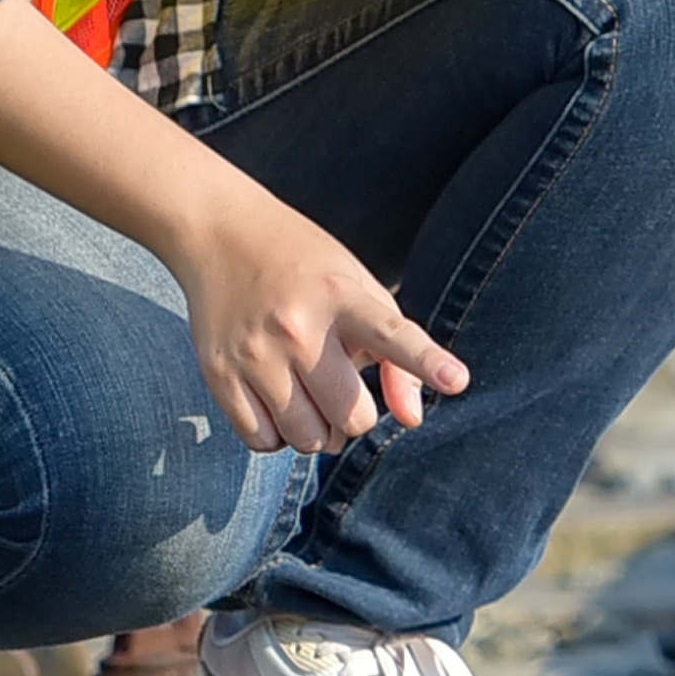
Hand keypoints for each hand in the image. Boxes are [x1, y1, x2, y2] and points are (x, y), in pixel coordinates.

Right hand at [177, 182, 473, 454]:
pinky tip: (276, 403)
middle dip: (354, 415)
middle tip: (341, 388)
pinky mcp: (218, 373)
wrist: (218, 233)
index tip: (457, 379)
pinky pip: (262, 442)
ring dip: (317, 432)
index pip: (392, 334)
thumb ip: (397, 354)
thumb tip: (412, 419)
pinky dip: (277, 436)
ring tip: (309, 397)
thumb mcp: (359, 288)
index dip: (425, 361)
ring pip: (308, 440)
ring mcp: (254, 353)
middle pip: (350, 417)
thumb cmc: (305, 268)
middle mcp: (297, 326)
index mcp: (342, 296)